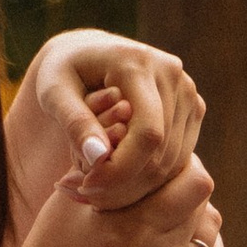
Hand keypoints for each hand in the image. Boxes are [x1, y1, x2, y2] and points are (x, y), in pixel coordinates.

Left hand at [7, 32, 205, 226]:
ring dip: (135, 187)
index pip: (148, 134)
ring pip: (173, 163)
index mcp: (140, 64)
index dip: (121, 170)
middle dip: (124, 184)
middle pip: (163, 153)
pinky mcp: (193, 109)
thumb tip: (98, 157)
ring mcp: (188, 93)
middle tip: (85, 194)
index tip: (87, 185)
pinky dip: (148, 179)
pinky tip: (116, 181)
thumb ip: (75, 122)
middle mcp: (173, 76)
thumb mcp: (53, 92)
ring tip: (96, 189)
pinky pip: (178, 160)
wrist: (89, 53)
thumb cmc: (64, 71)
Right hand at [12, 148, 223, 246]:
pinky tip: (172, 242)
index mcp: (134, 231)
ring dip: (193, 220)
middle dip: (186, 192)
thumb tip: (128, 104)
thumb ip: (107, 156)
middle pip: (205, 207)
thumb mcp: (76, 193)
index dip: (183, 167)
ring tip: (166, 215)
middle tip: (166, 187)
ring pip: (211, 234)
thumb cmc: (59, 237)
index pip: (196, 183)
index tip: (166, 164)